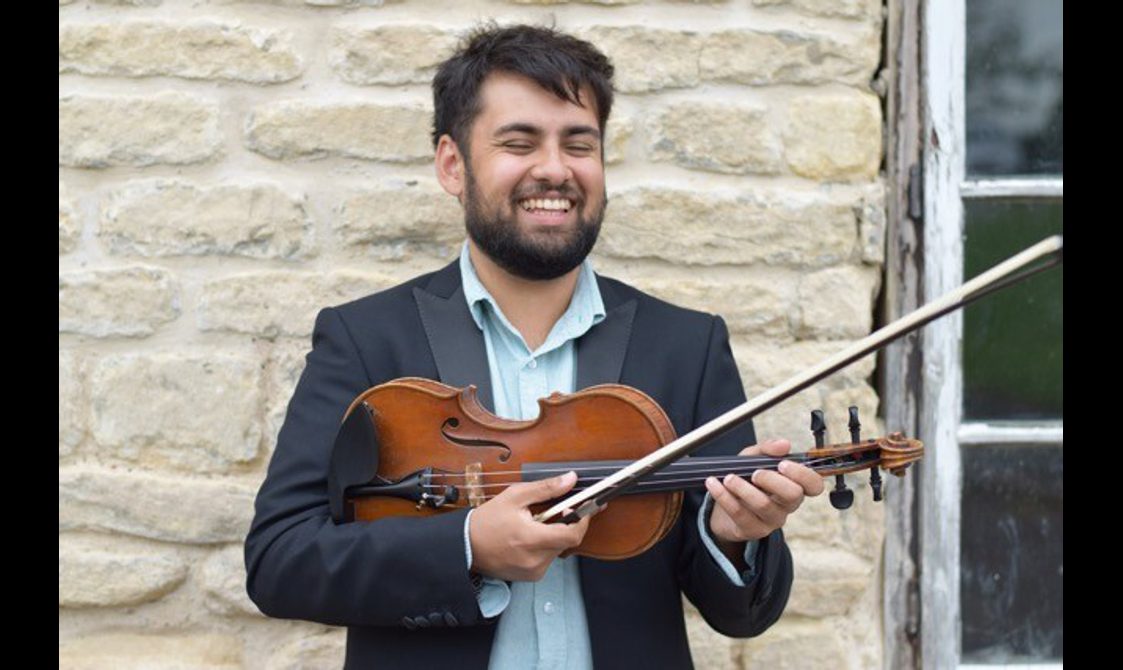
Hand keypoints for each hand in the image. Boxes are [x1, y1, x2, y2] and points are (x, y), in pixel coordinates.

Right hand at [468, 471, 600, 581]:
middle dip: (565, 524)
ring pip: (558, 550)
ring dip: (554, 535)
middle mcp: (535, 560)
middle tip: (556, 511)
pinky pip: (548, 559)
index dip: (582, 520)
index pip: (572, 535)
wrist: (466, 545)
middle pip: (566, 541)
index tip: (584, 507)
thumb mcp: (515, 496)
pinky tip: (529, 539)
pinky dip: (545, 546)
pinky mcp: (530, 577)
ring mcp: (533, 571)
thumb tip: (570, 479)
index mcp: (532, 539)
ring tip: (535, 525)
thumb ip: (546, 488)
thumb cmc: (487, 521)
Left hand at [704, 438, 824, 546]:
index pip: (814, 485)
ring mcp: (770, 520)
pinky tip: (714, 484)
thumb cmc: (744, 480)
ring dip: (743, 488)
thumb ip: (767, 449)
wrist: (722, 510)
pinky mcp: (752, 530)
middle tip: (755, 473)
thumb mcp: (753, 459)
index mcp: (793, 486)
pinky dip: (724, 496)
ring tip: (728, 478)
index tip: (783, 464)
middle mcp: (786, 506)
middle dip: (772, 480)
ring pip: (763, 505)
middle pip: (793, 495)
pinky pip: (740, 514)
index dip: (803, 475)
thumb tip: (784, 444)